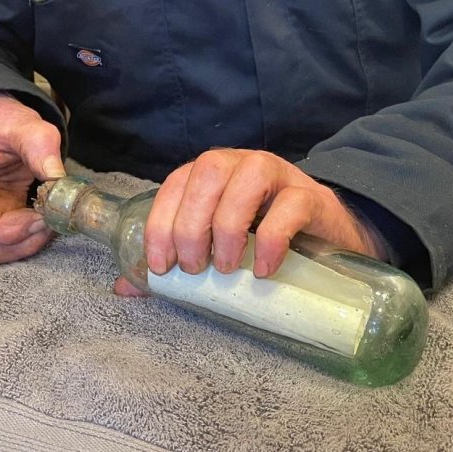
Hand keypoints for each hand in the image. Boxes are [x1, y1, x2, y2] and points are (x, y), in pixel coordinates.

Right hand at [0, 92, 64, 264]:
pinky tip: (39, 224)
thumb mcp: (17, 120)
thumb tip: (58, 179)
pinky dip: (17, 241)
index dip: (6, 230)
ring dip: (18, 247)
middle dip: (16, 241)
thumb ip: (39, 143)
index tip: (41, 220)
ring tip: (48, 224)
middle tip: (51, 223)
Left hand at [120, 149, 383, 293]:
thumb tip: (124, 287)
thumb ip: (174, 262)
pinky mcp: (310, 196)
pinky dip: (271, 239)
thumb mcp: (215, 248)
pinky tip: (263, 270)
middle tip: (195, 268)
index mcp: (212, 174)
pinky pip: (290, 205)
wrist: (328, 237)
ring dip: (228, 225)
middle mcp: (241, 164)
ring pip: (248, 178)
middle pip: (208, 173)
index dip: (161, 221)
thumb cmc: (261, 239)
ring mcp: (279, 175)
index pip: (176, 182)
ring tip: (227, 267)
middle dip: (192, 224)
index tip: (161, 265)